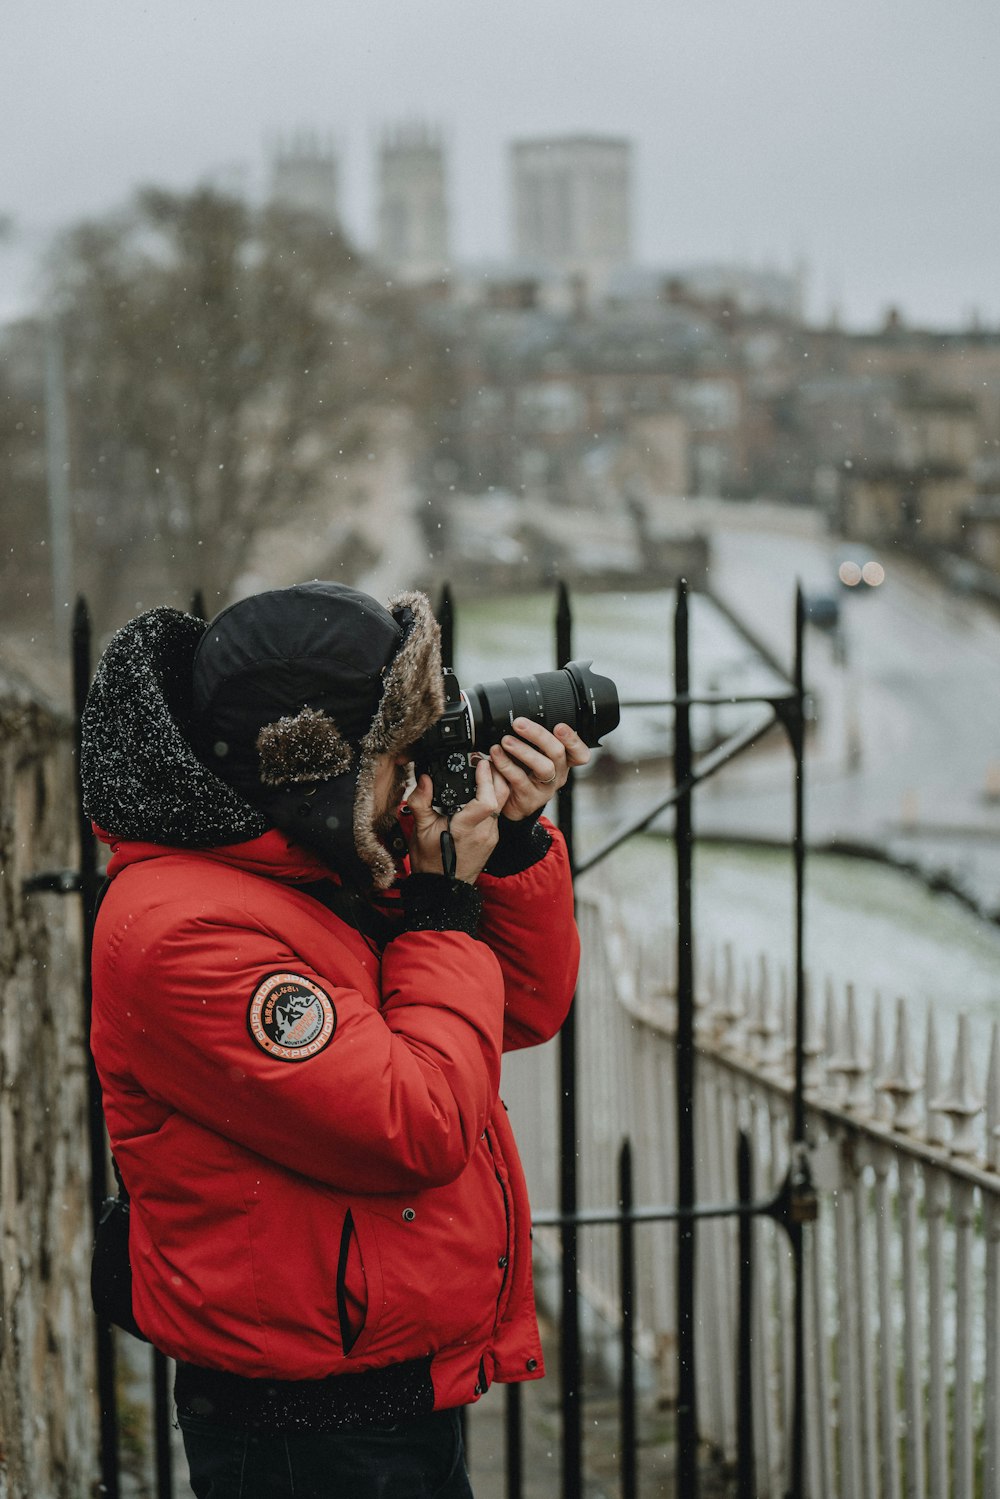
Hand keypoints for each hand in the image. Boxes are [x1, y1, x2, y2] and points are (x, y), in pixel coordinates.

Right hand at [403, 754, 510, 882]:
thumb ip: (421, 802)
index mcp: (466, 829)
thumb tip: (423, 779)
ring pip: (502, 804)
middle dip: (497, 774)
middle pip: (502, 797)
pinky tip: (483, 789)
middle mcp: (484, 832)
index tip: (480, 763)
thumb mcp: (420, 830)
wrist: (442, 887)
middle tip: (484, 760)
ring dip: (497, 784)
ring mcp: (491, 835)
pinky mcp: (493, 837)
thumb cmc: (430, 862)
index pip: (487, 801)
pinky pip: (498, 812)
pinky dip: (494, 797)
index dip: (486, 779)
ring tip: (484, 770)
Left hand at [488, 719, 589, 821]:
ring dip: (524, 751)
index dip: (573, 740)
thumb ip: (532, 740)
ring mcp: (545, 788)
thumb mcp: (532, 755)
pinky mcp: (530, 798)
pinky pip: (520, 780)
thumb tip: (520, 717)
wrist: (510, 803)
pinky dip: (506, 765)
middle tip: (519, 723)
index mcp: (563, 762)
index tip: (559, 726)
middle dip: (539, 735)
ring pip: (544, 767)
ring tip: (506, 741)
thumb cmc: (522, 772)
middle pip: (558, 753)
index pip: (580, 752)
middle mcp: (558, 774)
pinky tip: (496, 755)